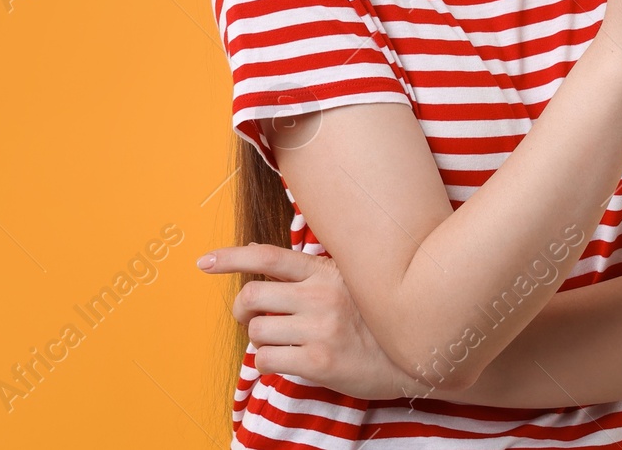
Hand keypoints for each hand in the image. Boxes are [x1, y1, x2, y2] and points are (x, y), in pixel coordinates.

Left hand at [197, 242, 427, 401]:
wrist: (417, 354)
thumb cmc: (377, 319)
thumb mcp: (350, 283)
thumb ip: (313, 275)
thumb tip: (263, 270)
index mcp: (325, 272)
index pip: (267, 257)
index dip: (230, 258)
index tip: (204, 263)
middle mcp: (320, 295)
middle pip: (252, 296)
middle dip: (242, 311)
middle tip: (250, 320)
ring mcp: (320, 329)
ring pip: (257, 332)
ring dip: (262, 342)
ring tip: (284, 345)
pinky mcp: (320, 362)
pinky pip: (268, 361)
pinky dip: (270, 364)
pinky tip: (291, 362)